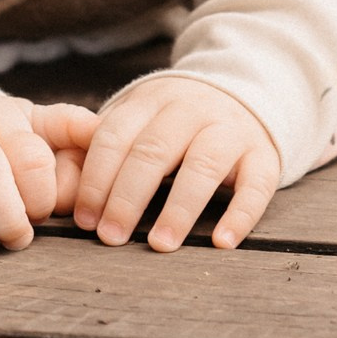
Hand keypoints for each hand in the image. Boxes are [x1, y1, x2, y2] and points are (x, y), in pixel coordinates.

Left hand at [72, 76, 279, 252]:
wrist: (247, 92)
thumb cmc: (178, 121)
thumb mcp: (145, 115)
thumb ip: (115, 143)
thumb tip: (72, 193)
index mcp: (151, 101)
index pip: (115, 136)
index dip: (96, 178)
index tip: (84, 219)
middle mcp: (190, 111)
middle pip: (153, 152)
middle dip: (127, 197)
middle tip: (110, 237)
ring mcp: (229, 130)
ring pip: (202, 167)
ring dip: (178, 208)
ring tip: (159, 245)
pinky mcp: (264, 154)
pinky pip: (256, 185)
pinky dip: (240, 215)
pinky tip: (221, 243)